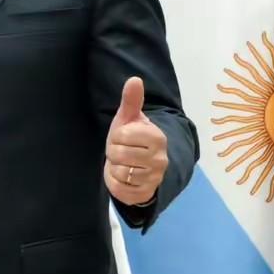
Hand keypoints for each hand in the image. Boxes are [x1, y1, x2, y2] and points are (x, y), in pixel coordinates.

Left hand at [103, 77, 168, 205]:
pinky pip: (120, 189)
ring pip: (119, 172)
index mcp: (157, 137)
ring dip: (115, 168)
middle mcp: (160, 159)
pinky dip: (115, 183)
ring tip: (123, 163)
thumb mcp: (129, 118)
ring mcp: (154, 178)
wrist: (139, 165)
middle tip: (121, 151)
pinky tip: (123, 177)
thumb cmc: (131, 137)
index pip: (122, 135)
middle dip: (113, 152)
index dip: (116, 135)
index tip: (123, 137)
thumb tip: (134, 79)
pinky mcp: (145, 194)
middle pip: (118, 154)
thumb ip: (131, 100)